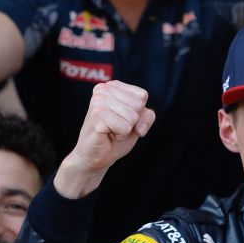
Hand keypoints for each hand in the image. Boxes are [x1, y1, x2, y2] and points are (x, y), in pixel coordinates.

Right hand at [54, 81, 155, 198]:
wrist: (97, 156)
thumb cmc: (116, 137)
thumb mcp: (137, 123)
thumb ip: (146, 115)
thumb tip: (141, 117)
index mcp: (113, 86)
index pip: (142, 95)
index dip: (140, 114)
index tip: (125, 121)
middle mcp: (103, 89)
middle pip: (139, 105)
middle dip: (133, 122)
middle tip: (116, 127)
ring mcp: (98, 101)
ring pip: (133, 116)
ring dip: (125, 130)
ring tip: (111, 131)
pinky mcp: (97, 114)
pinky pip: (125, 127)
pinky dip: (120, 136)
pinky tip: (107, 135)